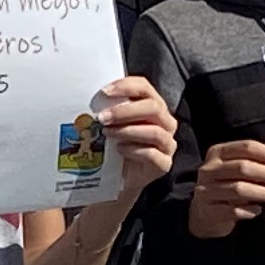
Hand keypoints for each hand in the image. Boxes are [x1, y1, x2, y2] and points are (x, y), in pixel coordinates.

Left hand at [92, 75, 178, 195]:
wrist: (120, 178)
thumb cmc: (117, 146)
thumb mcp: (114, 125)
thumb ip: (111, 110)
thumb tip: (96, 99)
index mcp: (154, 107)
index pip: (145, 88)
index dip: (126, 86)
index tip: (104, 92)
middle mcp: (166, 123)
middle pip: (154, 107)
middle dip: (125, 111)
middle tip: (103, 117)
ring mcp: (168, 144)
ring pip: (155, 132)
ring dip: (127, 130)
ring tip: (107, 133)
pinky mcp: (164, 164)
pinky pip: (152, 154)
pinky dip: (133, 150)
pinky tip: (119, 149)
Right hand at [186, 137, 264, 237]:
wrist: (203, 214)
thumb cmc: (225, 187)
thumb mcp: (233, 170)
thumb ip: (253, 164)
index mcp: (217, 153)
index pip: (246, 147)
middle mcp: (209, 170)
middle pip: (243, 167)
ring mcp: (206, 191)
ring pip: (238, 189)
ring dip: (262, 192)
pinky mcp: (209, 211)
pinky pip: (233, 210)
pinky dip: (249, 210)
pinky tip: (258, 210)